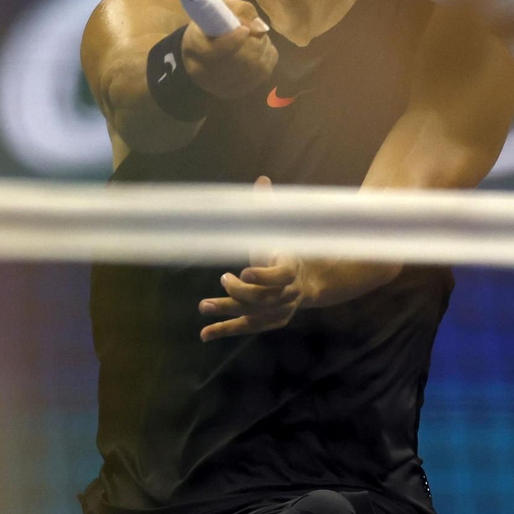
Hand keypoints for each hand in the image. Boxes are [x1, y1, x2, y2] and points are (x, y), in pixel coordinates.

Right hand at [182, 0, 276, 98]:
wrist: (201, 52)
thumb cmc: (209, 25)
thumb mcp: (218, 8)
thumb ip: (237, 10)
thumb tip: (259, 26)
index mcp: (195, 48)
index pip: (215, 51)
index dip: (233, 41)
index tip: (245, 29)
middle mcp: (205, 73)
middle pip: (240, 61)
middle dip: (255, 42)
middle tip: (256, 30)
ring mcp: (221, 86)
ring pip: (255, 68)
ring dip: (264, 48)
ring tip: (259, 37)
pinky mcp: (236, 91)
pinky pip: (263, 74)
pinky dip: (268, 58)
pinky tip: (262, 49)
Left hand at [199, 176, 306, 341]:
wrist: (309, 279)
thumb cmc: (286, 249)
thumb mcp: (281, 228)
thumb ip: (269, 206)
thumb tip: (261, 179)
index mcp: (291, 268)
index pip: (281, 276)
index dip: (264, 276)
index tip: (244, 271)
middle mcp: (288, 293)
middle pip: (264, 299)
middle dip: (240, 293)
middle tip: (220, 282)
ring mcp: (279, 310)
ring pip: (253, 316)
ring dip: (228, 313)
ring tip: (204, 307)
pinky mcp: (269, 322)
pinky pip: (247, 328)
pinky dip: (226, 330)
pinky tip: (205, 334)